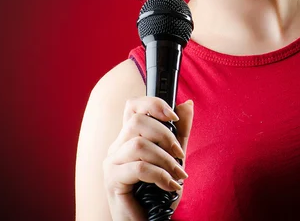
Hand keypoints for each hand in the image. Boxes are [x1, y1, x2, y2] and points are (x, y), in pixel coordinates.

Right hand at [103, 97, 193, 220]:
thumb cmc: (158, 196)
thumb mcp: (174, 159)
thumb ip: (180, 133)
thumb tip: (187, 104)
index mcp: (129, 137)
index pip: (133, 106)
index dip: (152, 103)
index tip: (173, 116)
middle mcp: (117, 146)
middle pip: (136, 121)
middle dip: (165, 135)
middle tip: (179, 154)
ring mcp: (112, 162)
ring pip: (138, 144)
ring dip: (165, 159)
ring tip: (177, 174)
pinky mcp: (112, 180)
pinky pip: (138, 167)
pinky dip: (160, 175)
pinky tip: (169, 186)